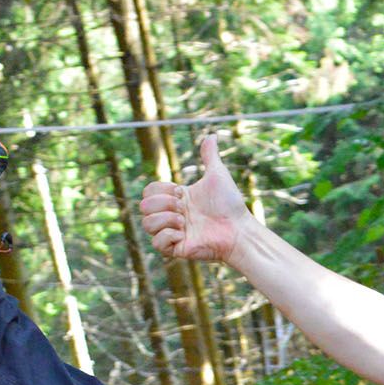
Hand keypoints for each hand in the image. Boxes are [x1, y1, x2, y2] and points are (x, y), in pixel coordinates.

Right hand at [139, 134, 254, 263]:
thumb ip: (209, 156)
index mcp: (176, 199)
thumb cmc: (231, 204)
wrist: (240, 229)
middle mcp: (172, 216)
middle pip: (143, 206)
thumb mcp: (217, 175)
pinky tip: (184, 234)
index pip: (148, 191)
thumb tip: (211, 135)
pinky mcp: (177, 249)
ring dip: (165, 219)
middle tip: (185, 208)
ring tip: (184, 221)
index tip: (183, 193)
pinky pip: (156, 243)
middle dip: (163, 204)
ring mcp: (173, 233)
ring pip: (146, 224)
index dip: (162, 190)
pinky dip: (168, 236)